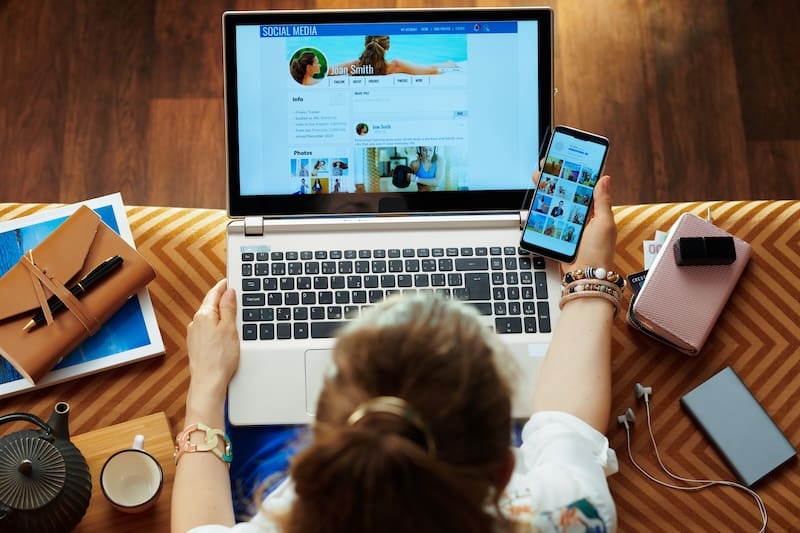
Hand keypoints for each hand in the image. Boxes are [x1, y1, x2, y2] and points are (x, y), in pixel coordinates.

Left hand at [186, 279, 238, 400]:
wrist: (208, 382)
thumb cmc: (220, 358)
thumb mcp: (230, 328)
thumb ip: (229, 308)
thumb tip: (229, 291)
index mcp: (203, 315)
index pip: (214, 293)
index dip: (223, 286)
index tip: (230, 280)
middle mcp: (195, 323)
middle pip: (210, 305)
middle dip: (221, 299)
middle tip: (234, 294)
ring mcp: (194, 335)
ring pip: (209, 318)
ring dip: (219, 313)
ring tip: (232, 313)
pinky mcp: (196, 346)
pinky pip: (207, 330)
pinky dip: (215, 326)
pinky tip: (224, 332)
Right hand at [529, 171, 616, 270]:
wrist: (585, 277)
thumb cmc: (599, 253)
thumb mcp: (603, 223)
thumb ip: (602, 201)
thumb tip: (605, 178)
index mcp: (595, 210)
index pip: (586, 186)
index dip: (578, 172)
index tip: (568, 159)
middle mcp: (582, 216)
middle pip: (567, 192)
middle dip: (557, 178)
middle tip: (546, 167)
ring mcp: (568, 225)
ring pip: (556, 203)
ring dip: (547, 191)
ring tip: (538, 181)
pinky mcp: (558, 234)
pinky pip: (548, 219)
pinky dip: (542, 210)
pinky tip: (536, 201)